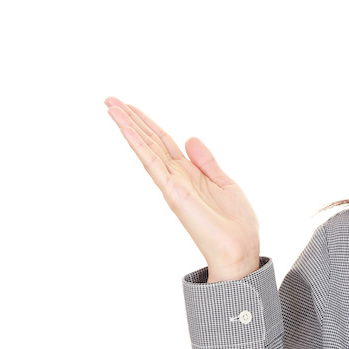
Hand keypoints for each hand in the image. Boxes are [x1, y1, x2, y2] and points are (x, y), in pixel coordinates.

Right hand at [105, 97, 260, 281]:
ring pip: (146, 148)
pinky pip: (153, 164)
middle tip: (109, 99)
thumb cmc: (235, 223)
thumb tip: (189, 137)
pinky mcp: (173, 192)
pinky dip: (139, 146)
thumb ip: (206, 161)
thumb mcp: (224, 183)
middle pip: (149, 141)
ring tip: (110, 106)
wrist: (239, 249)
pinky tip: (127, 130)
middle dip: (131, 120)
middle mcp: (176, 177)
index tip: (131, 106)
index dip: (148, 123)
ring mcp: (172, 184)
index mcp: (189, 173)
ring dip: (128, 127)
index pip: (163, 142)